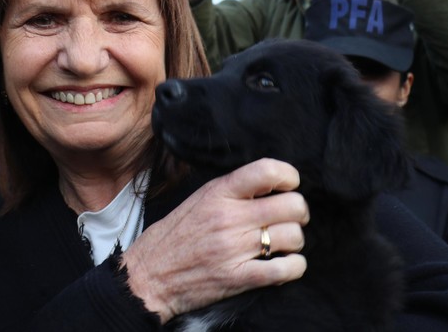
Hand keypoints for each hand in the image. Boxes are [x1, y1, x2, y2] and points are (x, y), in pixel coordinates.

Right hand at [121, 158, 308, 323]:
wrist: (148, 275)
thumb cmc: (173, 237)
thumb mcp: (197, 200)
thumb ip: (231, 191)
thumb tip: (270, 185)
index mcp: (218, 193)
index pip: (268, 171)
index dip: (290, 177)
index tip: (288, 186)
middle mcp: (229, 217)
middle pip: (293, 205)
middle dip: (299, 213)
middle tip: (290, 219)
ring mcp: (234, 248)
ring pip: (294, 237)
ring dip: (294, 242)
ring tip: (281, 245)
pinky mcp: (238, 277)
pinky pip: (286, 269)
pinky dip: (294, 267)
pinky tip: (286, 266)